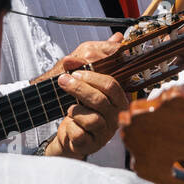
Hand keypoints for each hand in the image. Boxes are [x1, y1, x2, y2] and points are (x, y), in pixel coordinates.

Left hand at [41, 33, 127, 158]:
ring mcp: (105, 133)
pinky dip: (71, 126)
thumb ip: (100, 60)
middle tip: (64, 80)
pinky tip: (70, 123)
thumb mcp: (90, 83)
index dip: (93, 75)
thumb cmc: (83, 108)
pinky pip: (80, 133)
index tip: (75, 69)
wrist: (70, 137)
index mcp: (120, 100)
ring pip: (92, 118)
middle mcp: (116, 117)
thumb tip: (117, 37)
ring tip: (69, 107)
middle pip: (101, 99)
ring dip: (75, 109)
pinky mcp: (92, 146)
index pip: (112, 85)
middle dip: (79, 87)